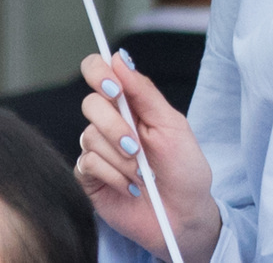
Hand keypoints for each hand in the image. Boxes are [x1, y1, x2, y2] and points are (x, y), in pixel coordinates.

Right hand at [77, 51, 221, 262]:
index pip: (99, 72)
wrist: (183, 215)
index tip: (112, 87)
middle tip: (137, 147)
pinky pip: (87, 163)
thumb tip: (119, 57)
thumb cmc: (184, 169)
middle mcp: (109, 122)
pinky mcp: (89, 176)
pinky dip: (113, 175)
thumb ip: (143, 92)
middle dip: (115, 126)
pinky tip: (130, 187)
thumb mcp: (172, 124)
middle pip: (91, 104)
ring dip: (121, 158)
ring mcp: (98, 149)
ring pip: (90, 137)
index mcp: (131, 103)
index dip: (98, 72)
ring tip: (142, 174)